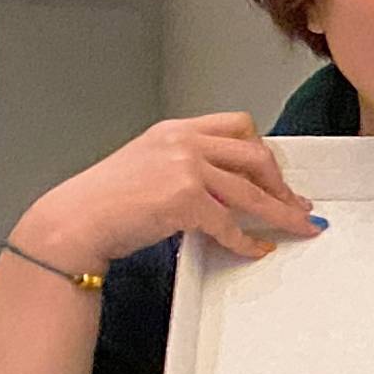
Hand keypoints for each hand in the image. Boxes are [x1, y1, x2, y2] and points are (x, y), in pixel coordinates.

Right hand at [17, 113, 316, 270]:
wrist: (74, 222)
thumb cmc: (102, 201)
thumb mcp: (146, 165)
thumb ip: (184, 165)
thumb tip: (224, 186)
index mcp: (174, 130)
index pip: (237, 126)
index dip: (263, 151)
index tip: (276, 172)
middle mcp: (182, 143)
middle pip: (255, 156)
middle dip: (281, 183)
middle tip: (295, 203)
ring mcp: (185, 169)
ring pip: (252, 192)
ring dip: (282, 213)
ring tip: (299, 225)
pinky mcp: (186, 200)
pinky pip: (231, 224)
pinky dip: (247, 241)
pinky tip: (255, 248)